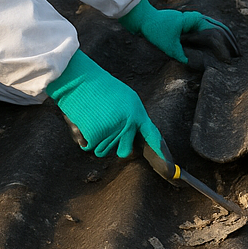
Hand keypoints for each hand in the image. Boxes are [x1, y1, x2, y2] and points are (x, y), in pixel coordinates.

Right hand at [45, 50, 162, 157]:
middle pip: (125, 151)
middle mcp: (127, 125)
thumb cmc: (99, 86)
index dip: (160, 153)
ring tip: (93, 120)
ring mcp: (112, 132)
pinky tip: (83, 122)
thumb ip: (132, 117)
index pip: (151, 136)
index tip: (168, 169)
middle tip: (106, 131)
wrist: (79, 79)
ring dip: (98, 141)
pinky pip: (89, 147)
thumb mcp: (125, 97)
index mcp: (136, 113)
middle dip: (117, 147)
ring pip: (104, 150)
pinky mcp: (96, 136)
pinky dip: (84, 138)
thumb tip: (134, 134)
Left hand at [118, 0, 239, 63]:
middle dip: (231, 43)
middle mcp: (198, 17)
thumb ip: (184, 56)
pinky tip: (223, 45)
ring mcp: (196, 18)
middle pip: (221, 29)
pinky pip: (211, 28)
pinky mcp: (192, 22)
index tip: (229, 61)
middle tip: (239, 57)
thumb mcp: (168, 46)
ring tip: (235, 51)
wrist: (144, 19)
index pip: (215, 35)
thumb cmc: (155, 30)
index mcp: (194, 21)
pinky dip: (220, 35)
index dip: (224, 49)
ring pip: (218, 27)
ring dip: (228, 38)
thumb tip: (199, 64)